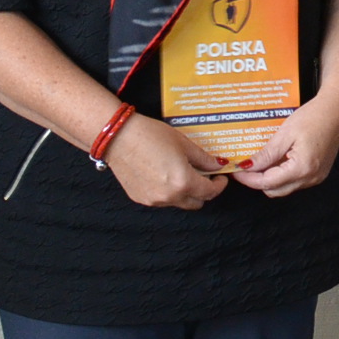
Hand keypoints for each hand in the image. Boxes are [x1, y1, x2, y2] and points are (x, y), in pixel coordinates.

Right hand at [102, 114, 228, 209]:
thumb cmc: (150, 135)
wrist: (118, 137)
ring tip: (182, 173)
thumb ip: (203, 159)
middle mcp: (169, 196)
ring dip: (185, 193)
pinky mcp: (140, 199)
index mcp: (183, 182)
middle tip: (204, 176)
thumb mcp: (183, 143)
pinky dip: (168, 192)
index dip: (219, 185)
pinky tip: (163, 175)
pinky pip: (161, 200)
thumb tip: (217, 166)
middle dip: (204, 191)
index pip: (209, 193)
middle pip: (196, 203)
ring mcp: (153, 200)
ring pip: (178, 203)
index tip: (220, 177)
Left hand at [231, 101, 338, 197]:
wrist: (337, 110)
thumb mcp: (285, 134)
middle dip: (257, 181)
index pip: (267, 183)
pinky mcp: (318, 173)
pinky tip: (276, 159)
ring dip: (269, 178)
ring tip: (260, 160)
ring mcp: (316, 178)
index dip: (248, 178)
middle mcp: (310, 178)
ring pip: (284, 187)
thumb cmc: (313, 117)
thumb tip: (247, 167)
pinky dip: (282, 174)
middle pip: (275, 190)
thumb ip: (266, 154)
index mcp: (302, 169)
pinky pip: (294, 180)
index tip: (235, 169)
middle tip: (245, 165)